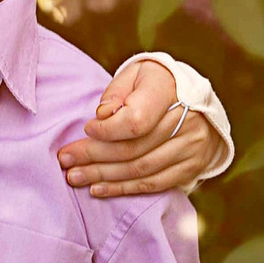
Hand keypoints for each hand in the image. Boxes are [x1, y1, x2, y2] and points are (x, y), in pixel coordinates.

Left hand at [58, 60, 222, 198]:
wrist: (198, 101)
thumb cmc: (155, 84)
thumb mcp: (136, 73)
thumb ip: (117, 92)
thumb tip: (102, 116)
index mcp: (170, 90)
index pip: (136, 120)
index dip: (107, 130)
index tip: (86, 129)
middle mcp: (188, 120)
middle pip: (134, 148)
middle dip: (93, 156)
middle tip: (66, 160)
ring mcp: (192, 146)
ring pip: (141, 169)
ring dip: (103, 176)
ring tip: (74, 177)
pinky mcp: (192, 166)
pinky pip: (154, 184)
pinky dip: (124, 188)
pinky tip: (98, 189)